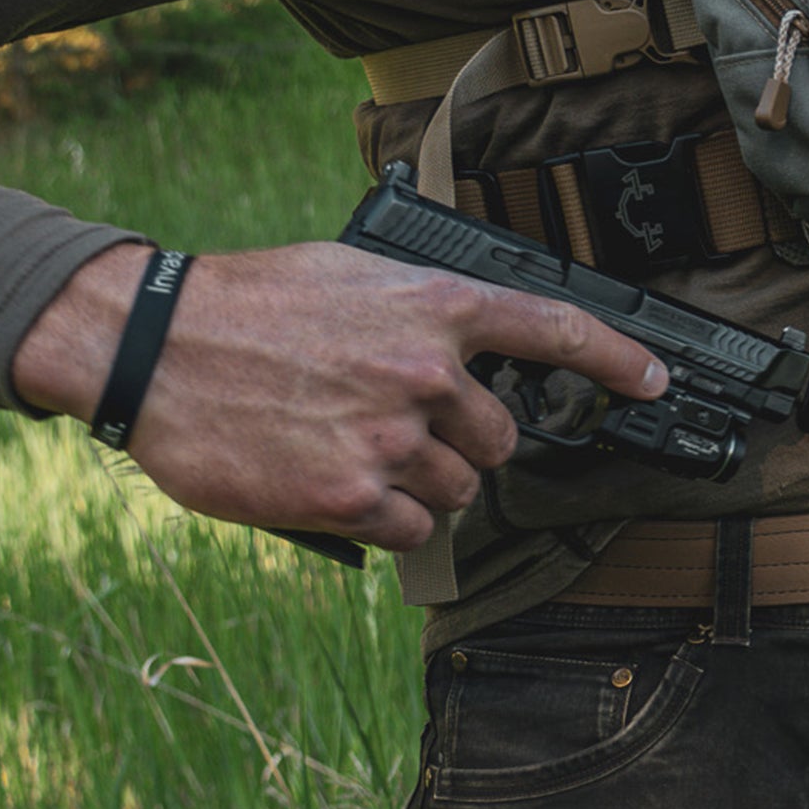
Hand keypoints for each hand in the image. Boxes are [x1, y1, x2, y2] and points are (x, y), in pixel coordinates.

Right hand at [12, 240, 667, 550]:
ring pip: (456, 493)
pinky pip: (409, 532)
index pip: (554, 331)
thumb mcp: (353, 276)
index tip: (653, 381)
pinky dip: (384, 522)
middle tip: (398, 430)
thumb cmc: (251, 305)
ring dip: (420, 488)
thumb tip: (468, 352)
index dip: (616, 359)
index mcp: (434, 306)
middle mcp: (427, 372)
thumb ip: (421, 314)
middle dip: (463, 446)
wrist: (155, 344)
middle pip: (500, 442)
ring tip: (352, 452)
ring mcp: (392, 437)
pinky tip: (337, 488)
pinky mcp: (350, 496)